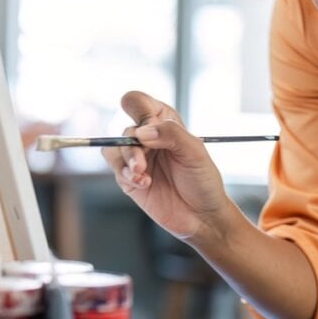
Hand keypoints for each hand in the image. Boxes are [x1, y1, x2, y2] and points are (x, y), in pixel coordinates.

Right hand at [102, 90, 229, 240]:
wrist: (201, 216)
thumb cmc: (203, 180)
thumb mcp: (195, 152)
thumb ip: (171, 134)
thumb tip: (142, 131)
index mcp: (165, 122)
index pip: (139, 102)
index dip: (140, 112)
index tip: (150, 128)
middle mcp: (148, 137)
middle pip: (125, 128)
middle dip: (133, 145)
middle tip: (144, 162)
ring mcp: (138, 157)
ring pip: (114, 147)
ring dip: (127, 160)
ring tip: (142, 175)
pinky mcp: (129, 178)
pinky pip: (115, 167)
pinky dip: (125, 174)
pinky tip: (144, 184)